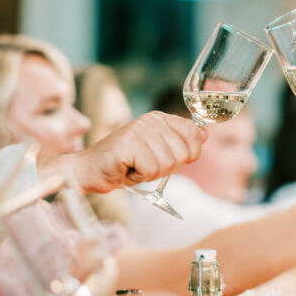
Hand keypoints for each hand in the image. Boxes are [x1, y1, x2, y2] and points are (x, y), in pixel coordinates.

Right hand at [62, 113, 206, 193]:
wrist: (91, 171)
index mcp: (160, 118)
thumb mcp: (158, 153)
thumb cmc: (125, 164)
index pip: (194, 134)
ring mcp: (139, 130)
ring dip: (150, 174)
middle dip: (164, 168)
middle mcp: (150, 120)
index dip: (188, 154)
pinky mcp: (129, 143)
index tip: (167, 159)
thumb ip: (180, 143)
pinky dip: (138, 177)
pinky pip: (150, 169)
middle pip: (183, 154)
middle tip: (143, 165)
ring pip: (167, 164)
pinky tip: (126, 169)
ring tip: (133, 166)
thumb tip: (205, 134)